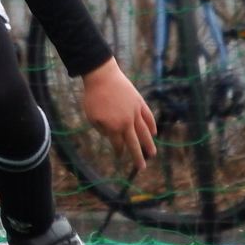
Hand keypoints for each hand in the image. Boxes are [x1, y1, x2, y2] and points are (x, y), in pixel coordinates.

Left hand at [80, 57, 157, 171]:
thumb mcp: (91, 116)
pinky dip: (151, 125)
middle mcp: (126, 123)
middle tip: (142, 168)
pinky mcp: (139, 102)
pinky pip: (148, 117)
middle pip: (134, 143)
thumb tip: (111, 135)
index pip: (119, 145)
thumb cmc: (93, 97)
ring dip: (149, 144)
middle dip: (137, 156)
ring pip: (144, 132)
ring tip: (153, 154)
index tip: (120, 156)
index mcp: (113, 127)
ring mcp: (135, 112)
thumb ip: (101, 129)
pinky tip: (154, 132)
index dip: (119, 152)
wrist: (102, 76)